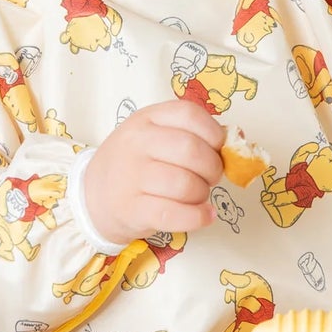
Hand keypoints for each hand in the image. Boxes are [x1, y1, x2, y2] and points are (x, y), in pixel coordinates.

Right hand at [83, 99, 224, 245]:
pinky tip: (204, 215)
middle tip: (210, 177)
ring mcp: (132, 176)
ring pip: (186, 184)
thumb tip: (239, 141)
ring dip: (203, 193)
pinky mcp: (132, 209)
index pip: (189, 114)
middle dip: (213, 168)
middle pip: (191, 150)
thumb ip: (192, 134)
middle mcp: (137, 143)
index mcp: (146, 118)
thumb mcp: (155, 136)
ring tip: (198, 195)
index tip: (219, 147)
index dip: (214, 132)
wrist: (93, 196)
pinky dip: (198, 217)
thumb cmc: (135, 163)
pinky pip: (175, 214)